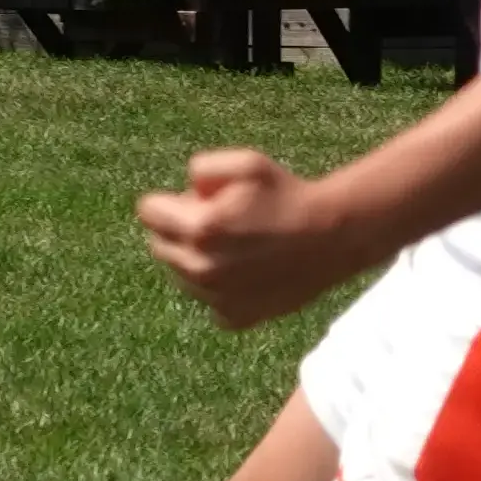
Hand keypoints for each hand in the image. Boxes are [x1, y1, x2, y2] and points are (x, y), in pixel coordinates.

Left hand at [136, 149, 367, 330]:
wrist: (332, 239)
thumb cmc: (288, 195)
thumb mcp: (246, 162)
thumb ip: (201, 168)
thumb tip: (184, 191)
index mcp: (199, 228)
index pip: (148, 212)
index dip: (168, 201)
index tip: (193, 200)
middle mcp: (201, 268)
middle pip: (159, 245)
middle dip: (179, 230)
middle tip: (220, 222)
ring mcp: (217, 298)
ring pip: (182, 275)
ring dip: (198, 260)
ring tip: (239, 246)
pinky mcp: (234, 317)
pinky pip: (209, 301)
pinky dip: (221, 289)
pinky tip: (249, 272)